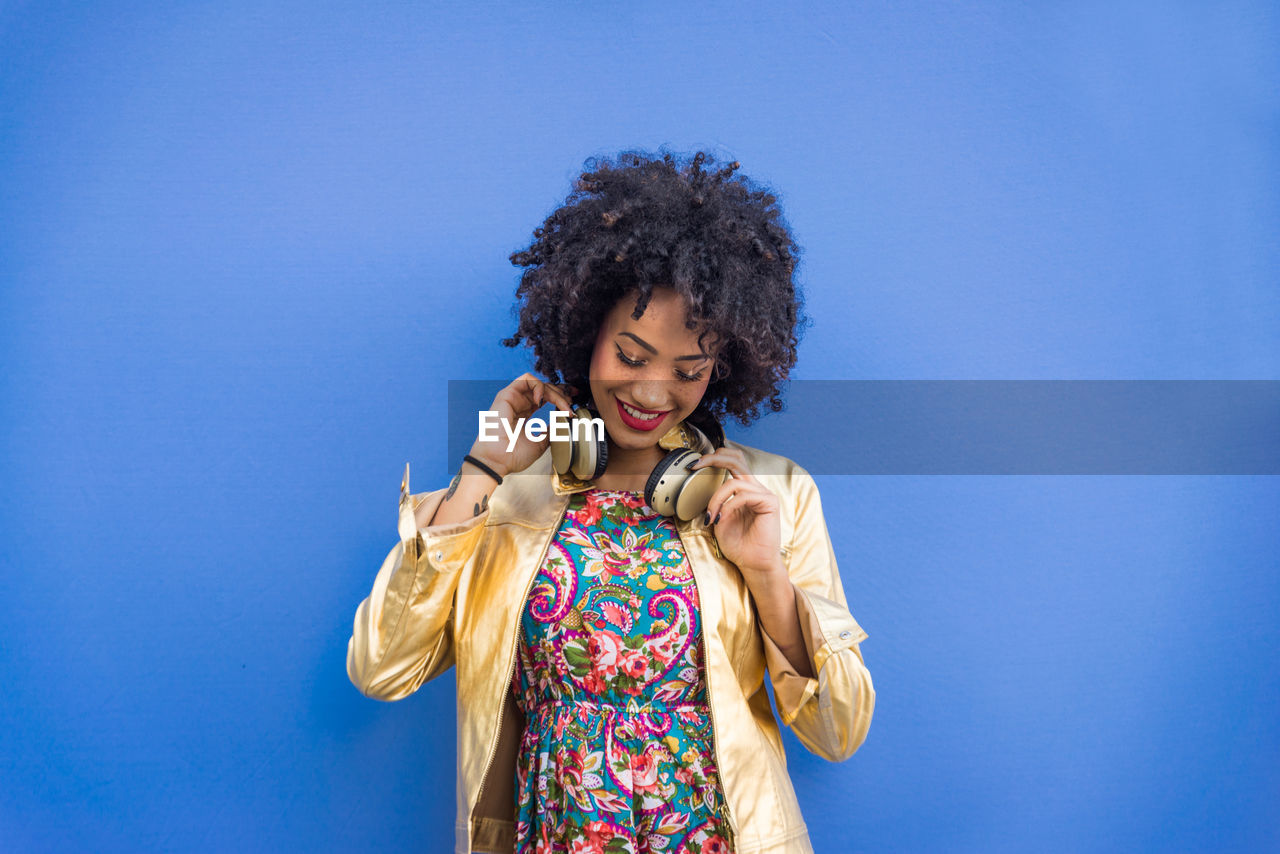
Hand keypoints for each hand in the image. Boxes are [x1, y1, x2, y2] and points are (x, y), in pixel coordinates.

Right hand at [468, 373, 574, 476]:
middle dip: (561, 392)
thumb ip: (551, 430)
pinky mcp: (507, 394)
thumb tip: (564, 422)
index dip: (560, 396)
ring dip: (553, 391)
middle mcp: (519, 404)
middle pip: (544, 388)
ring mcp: (513, 398)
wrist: (498, 461)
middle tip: (571, 403)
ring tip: (562, 404)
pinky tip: (543, 401)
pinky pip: (526, 380)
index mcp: (525, 413)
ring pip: (538, 383)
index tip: (573, 402)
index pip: (544, 397)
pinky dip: (539, 386)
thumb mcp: (541, 442)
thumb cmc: (513, 455)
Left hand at [693, 447, 784, 579]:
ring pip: (733, 482)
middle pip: (736, 459)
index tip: (692, 465)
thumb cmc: (738, 544)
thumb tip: (698, 484)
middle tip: (696, 464)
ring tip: (711, 517)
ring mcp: (764, 494)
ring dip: (716, 499)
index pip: (732, 462)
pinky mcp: (770, 503)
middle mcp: (755, 488)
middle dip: (713, 458)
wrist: (753, 564)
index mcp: (744, 489)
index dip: (713, 458)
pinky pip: (743, 495)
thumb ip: (715, 501)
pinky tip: (722, 519)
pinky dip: (728, 507)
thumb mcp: (718, 518)